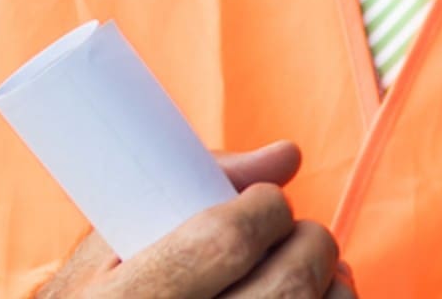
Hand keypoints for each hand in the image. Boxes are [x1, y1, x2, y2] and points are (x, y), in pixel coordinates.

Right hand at [38, 141, 353, 298]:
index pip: (225, 242)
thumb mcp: (111, 250)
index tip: (264, 202)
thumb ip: (193, 186)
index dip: (263, 208)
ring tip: (304, 270)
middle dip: (308, 242)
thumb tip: (286, 156)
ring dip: (330, 282)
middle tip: (293, 234)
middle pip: (289, 285)